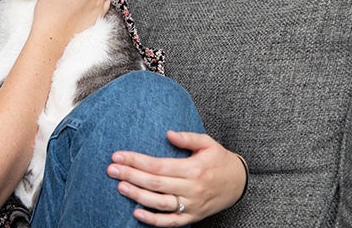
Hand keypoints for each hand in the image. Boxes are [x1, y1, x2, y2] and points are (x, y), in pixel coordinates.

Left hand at [107, 131, 246, 225]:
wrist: (239, 183)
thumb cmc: (220, 159)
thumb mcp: (208, 143)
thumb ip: (188, 138)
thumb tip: (168, 133)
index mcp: (194, 169)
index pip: (159, 166)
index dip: (137, 161)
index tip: (118, 155)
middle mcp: (192, 189)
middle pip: (156, 184)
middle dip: (131, 176)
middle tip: (111, 169)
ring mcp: (192, 205)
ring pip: (160, 204)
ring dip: (137, 196)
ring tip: (120, 186)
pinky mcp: (193, 217)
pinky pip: (171, 222)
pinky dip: (153, 220)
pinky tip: (136, 213)